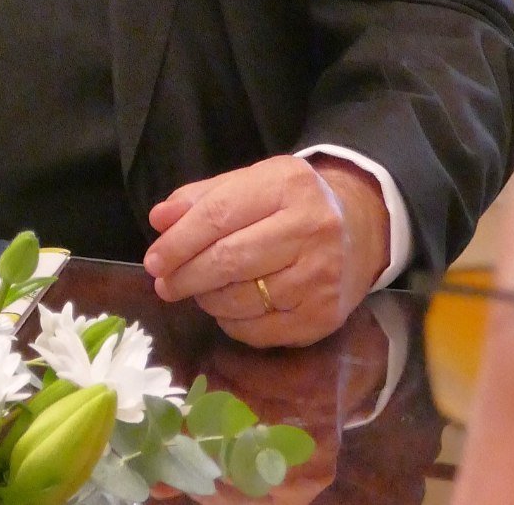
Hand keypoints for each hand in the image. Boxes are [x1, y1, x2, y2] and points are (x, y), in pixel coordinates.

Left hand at [143, 154, 389, 345]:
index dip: (179, 242)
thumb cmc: (291, 202)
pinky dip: (231, 322)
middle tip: (163, 282)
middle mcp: (311, 229)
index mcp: (287, 185)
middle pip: (229, 260)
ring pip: (242, 299)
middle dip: (186, 275)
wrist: (360, 227)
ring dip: (206, 299)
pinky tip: (226, 307)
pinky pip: (260, 330)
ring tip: (196, 290)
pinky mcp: (324, 316)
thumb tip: (159, 220)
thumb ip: (202, 198)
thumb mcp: (251, 182)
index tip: (154, 259)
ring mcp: (321, 277)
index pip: (219, 215)